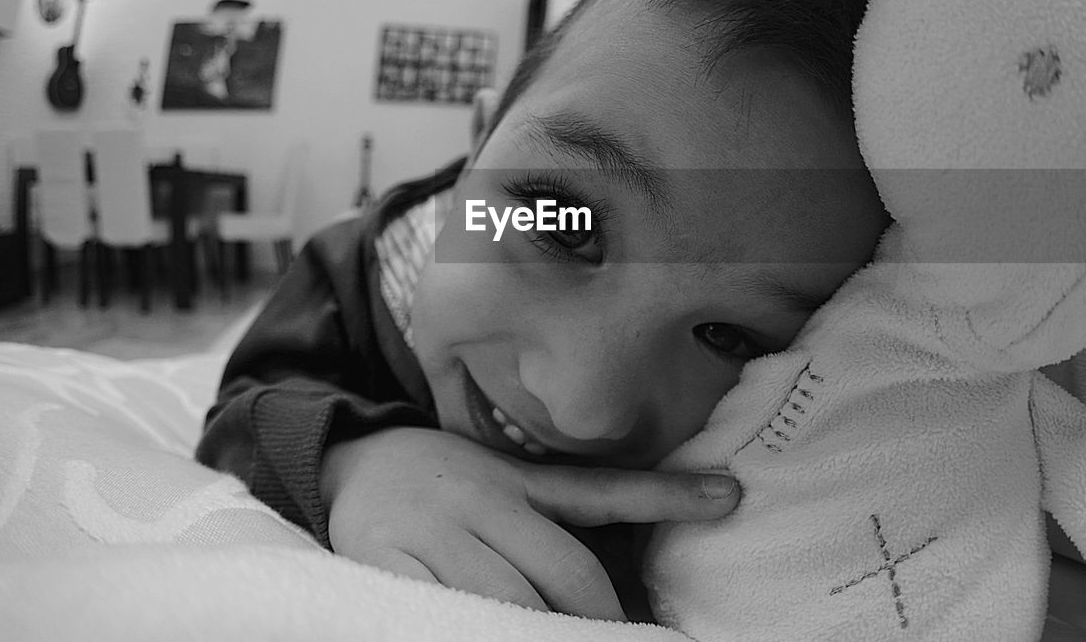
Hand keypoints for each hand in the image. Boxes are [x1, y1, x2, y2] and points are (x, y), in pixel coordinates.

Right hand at [320, 426, 739, 619]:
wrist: (356, 462)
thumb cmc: (455, 482)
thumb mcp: (520, 480)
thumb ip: (582, 502)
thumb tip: (672, 520)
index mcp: (524, 483)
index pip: (606, 491)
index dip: (668, 496)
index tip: (730, 496)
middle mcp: (487, 504)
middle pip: (565, 571)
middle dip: (599, 619)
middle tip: (623, 639)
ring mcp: (437, 536)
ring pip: (506, 602)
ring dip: (542, 633)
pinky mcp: (390, 565)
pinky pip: (440, 613)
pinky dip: (472, 632)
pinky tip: (491, 636)